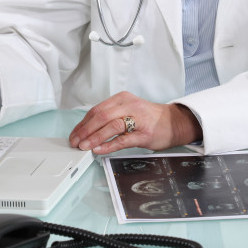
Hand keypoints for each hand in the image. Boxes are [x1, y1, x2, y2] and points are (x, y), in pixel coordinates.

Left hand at [68, 92, 201, 154]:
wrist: (174, 122)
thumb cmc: (149, 118)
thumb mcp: (128, 109)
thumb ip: (110, 116)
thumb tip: (87, 131)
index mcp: (122, 98)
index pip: (96, 109)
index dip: (82, 123)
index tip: (74, 134)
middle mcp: (129, 105)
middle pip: (101, 115)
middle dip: (85, 130)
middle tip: (75, 142)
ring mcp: (138, 119)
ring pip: (111, 125)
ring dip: (94, 137)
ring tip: (84, 146)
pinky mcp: (144, 133)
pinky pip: (123, 139)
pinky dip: (109, 144)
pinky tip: (99, 149)